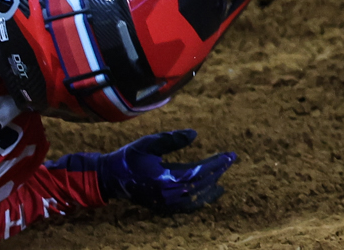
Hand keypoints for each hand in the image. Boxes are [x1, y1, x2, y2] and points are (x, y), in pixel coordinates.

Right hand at [94, 130, 236, 212]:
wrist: (112, 178)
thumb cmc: (130, 157)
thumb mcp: (149, 142)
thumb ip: (172, 138)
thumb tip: (195, 134)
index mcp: (165, 178)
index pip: (199, 172)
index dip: (216, 164)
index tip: (230, 155)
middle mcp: (168, 195)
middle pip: (201, 185)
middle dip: (218, 172)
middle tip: (231, 159)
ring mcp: (166, 205)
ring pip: (196, 199)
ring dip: (211, 188)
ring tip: (223, 178)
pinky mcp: (163, 208)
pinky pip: (187, 207)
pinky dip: (200, 201)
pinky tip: (208, 194)